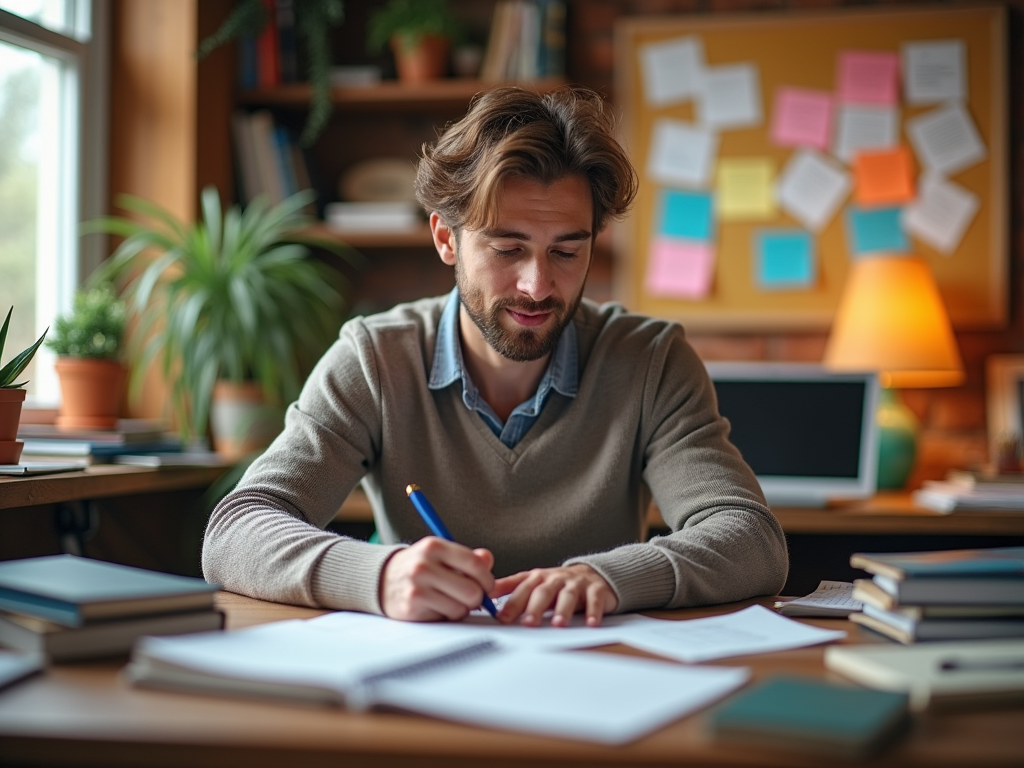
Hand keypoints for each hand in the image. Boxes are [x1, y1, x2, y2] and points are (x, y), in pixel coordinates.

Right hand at [379, 537, 494, 621]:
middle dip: (477, 598)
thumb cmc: (419, 567)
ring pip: (460, 608)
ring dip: (461, 608)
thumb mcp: (440, 554)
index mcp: (434, 547)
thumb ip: (467, 557)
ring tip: (450, 601)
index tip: (487, 585)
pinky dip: (446, 615)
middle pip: (472, 591)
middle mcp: (424, 565)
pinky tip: (436, 606)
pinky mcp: (412, 607)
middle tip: (470, 597)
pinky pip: (445, 618)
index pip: (475, 564)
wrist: (382, 580)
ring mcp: (416, 587)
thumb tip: (487, 561)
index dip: (487, 579)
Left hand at [492, 564, 617, 627]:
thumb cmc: (558, 583)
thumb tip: (484, 595)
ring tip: (557, 624)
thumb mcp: (533, 582)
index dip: (511, 601)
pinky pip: (594, 600)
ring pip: (568, 595)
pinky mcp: (596, 590)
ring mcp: (576, 583)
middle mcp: (555, 578)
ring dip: (562, 610)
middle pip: (543, 591)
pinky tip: (590, 623)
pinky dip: (593, 611)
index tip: (501, 616)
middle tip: (527, 623)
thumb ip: (511, 588)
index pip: (521, 587)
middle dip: (534, 607)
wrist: (594, 574)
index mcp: (538, 577)